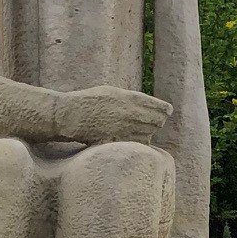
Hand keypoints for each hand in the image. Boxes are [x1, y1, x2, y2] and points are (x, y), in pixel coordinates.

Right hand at [57, 85, 173, 145]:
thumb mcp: (110, 91)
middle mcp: (129, 113)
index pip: (157, 106)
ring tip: (141, 131)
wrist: (69, 114)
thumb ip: (129, 98)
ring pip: (148, 135)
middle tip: (155, 123)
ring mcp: (123, 129)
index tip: (167, 111)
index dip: (164, 109)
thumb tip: (147, 104)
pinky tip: (132, 140)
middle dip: (156, 122)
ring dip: (147, 133)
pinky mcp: (116, 141)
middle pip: (156, 122)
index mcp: (129, 98)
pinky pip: (135, 145)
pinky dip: (137, 143)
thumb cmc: (88, 101)